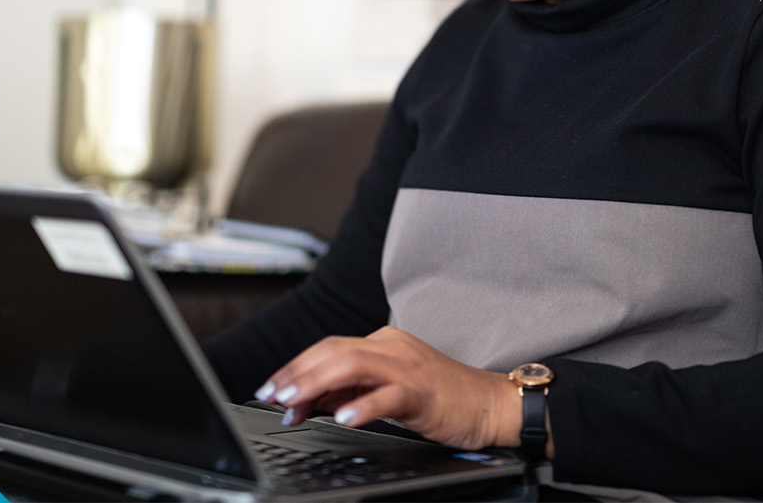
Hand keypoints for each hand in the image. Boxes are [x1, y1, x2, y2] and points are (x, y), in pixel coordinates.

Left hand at [256, 327, 521, 449]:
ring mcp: (408, 367)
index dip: (296, 368)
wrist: (491, 404)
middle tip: (271, 394)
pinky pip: (388, 395)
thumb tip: (309, 400)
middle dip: (297, 373)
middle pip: (333, 351)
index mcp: (382, 344)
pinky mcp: (424, 391)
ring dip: (316, 383)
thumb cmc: (442, 399)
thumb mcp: (387, 390)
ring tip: (294, 402)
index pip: (328, 349)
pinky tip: (344, 418)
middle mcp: (391, 348)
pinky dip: (363, 405)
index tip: (272, 390)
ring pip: (352, 365)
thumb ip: (350, 391)